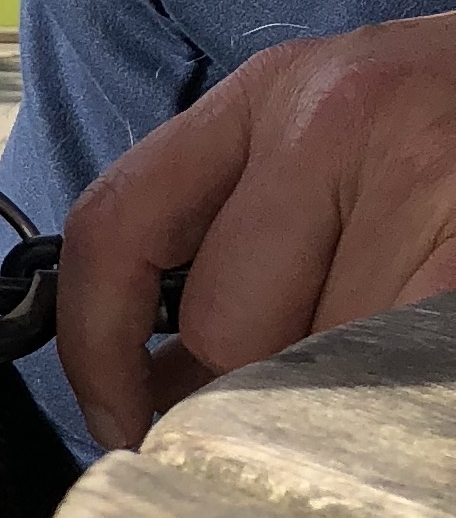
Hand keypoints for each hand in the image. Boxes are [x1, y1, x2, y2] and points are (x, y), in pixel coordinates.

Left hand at [56, 12, 455, 449]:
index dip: (94, 350)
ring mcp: (429, 178)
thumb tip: (159, 394)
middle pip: (228, 329)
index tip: (122, 425)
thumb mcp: (341, 137)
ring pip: (324, 368)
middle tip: (296, 408)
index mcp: (273, 93)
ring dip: (346, 400)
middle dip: (251, 395)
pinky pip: (401, 374)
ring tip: (386, 365)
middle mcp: (337, 119)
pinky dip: (397, 403)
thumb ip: (242, 235)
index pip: (114, 223)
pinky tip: (413, 373)